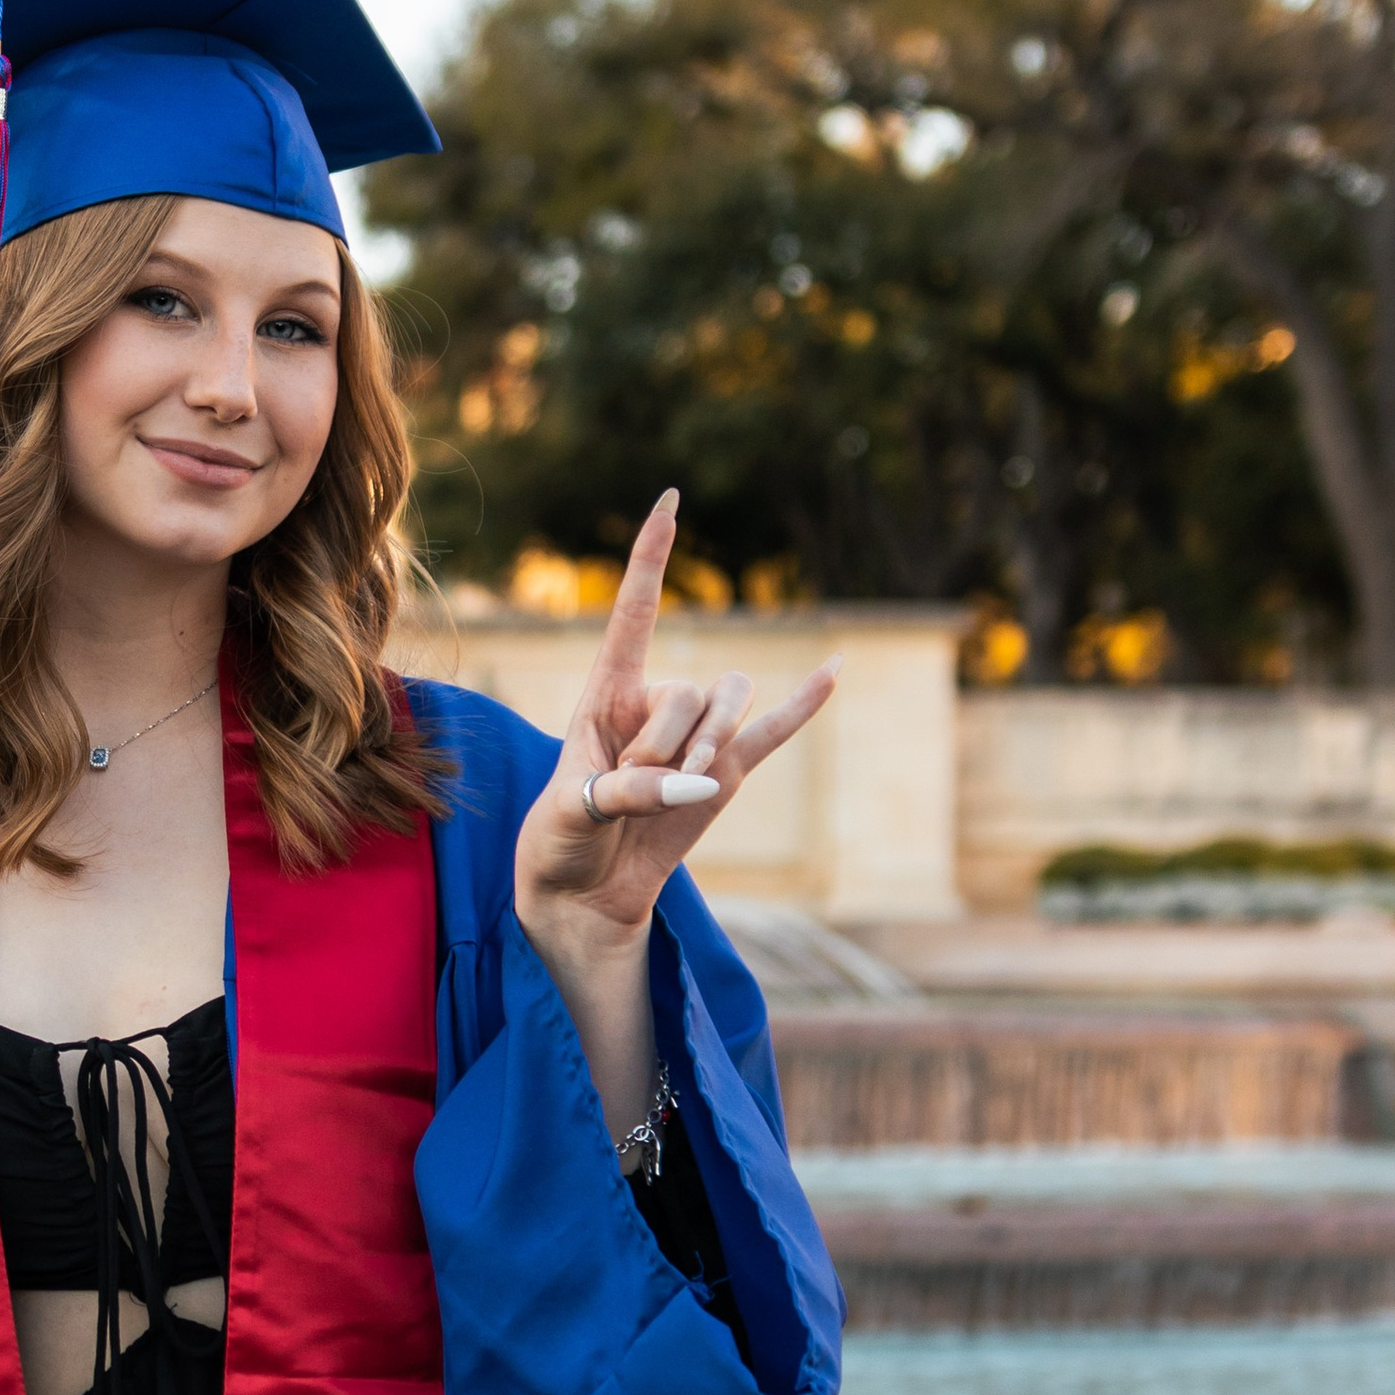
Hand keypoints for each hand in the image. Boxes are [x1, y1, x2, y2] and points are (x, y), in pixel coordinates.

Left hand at [513, 489, 838, 971]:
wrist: (585, 894)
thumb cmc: (560, 842)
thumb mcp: (571, 812)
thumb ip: (628, 790)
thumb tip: (701, 781)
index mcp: (604, 693)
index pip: (633, 613)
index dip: (652, 557)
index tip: (670, 500)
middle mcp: (654, 702)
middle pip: (692, 689)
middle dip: (664, 745)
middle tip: (627, 792)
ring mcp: (696, 735)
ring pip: (728, 710)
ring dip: (708, 751)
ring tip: (672, 793)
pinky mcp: (728, 770)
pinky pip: (774, 729)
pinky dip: (805, 703)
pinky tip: (835, 671)